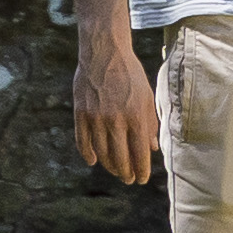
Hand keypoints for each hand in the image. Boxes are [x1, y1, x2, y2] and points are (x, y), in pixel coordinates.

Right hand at [74, 36, 160, 187]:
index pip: (139, 152)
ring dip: (109, 166)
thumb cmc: (130, 74)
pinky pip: (83, 141)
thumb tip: (152, 148)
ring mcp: (96, 118)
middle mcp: (116, 120)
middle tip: (129, 179)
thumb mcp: (147, 96)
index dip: (141, 170)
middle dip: (126, 173)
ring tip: (115, 171)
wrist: (104, 53)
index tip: (142, 179)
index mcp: (136, 115)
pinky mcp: (80, 114)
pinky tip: (94, 161)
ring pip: (101, 152)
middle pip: (120, 157)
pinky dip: (88, 154)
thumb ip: (150, 123)